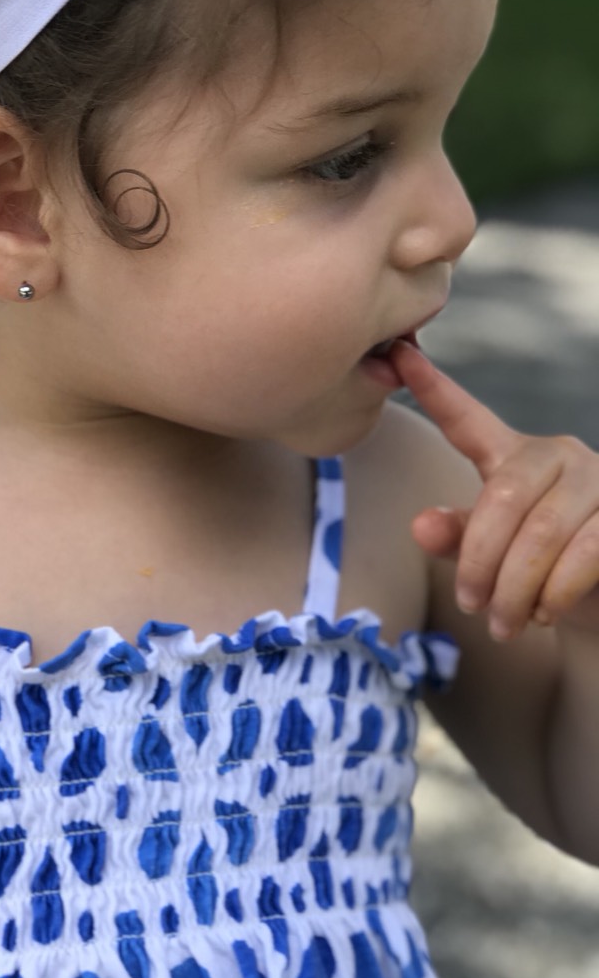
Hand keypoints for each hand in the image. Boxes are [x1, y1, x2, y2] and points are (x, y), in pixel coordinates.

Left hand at [390, 337, 598, 640]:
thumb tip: (422, 525)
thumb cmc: (543, 572)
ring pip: (543, 532)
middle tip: (469, 605)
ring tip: (503, 624)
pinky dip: (556, 591)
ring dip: (516, 588)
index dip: (433, 388)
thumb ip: (457, 537)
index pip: (467, 420)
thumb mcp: (493, 558)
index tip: (398, 352)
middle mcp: (559, 456)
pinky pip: (586, 553)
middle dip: (480, 561)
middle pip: (504, 499)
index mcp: (513, 456)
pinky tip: (543, 613)